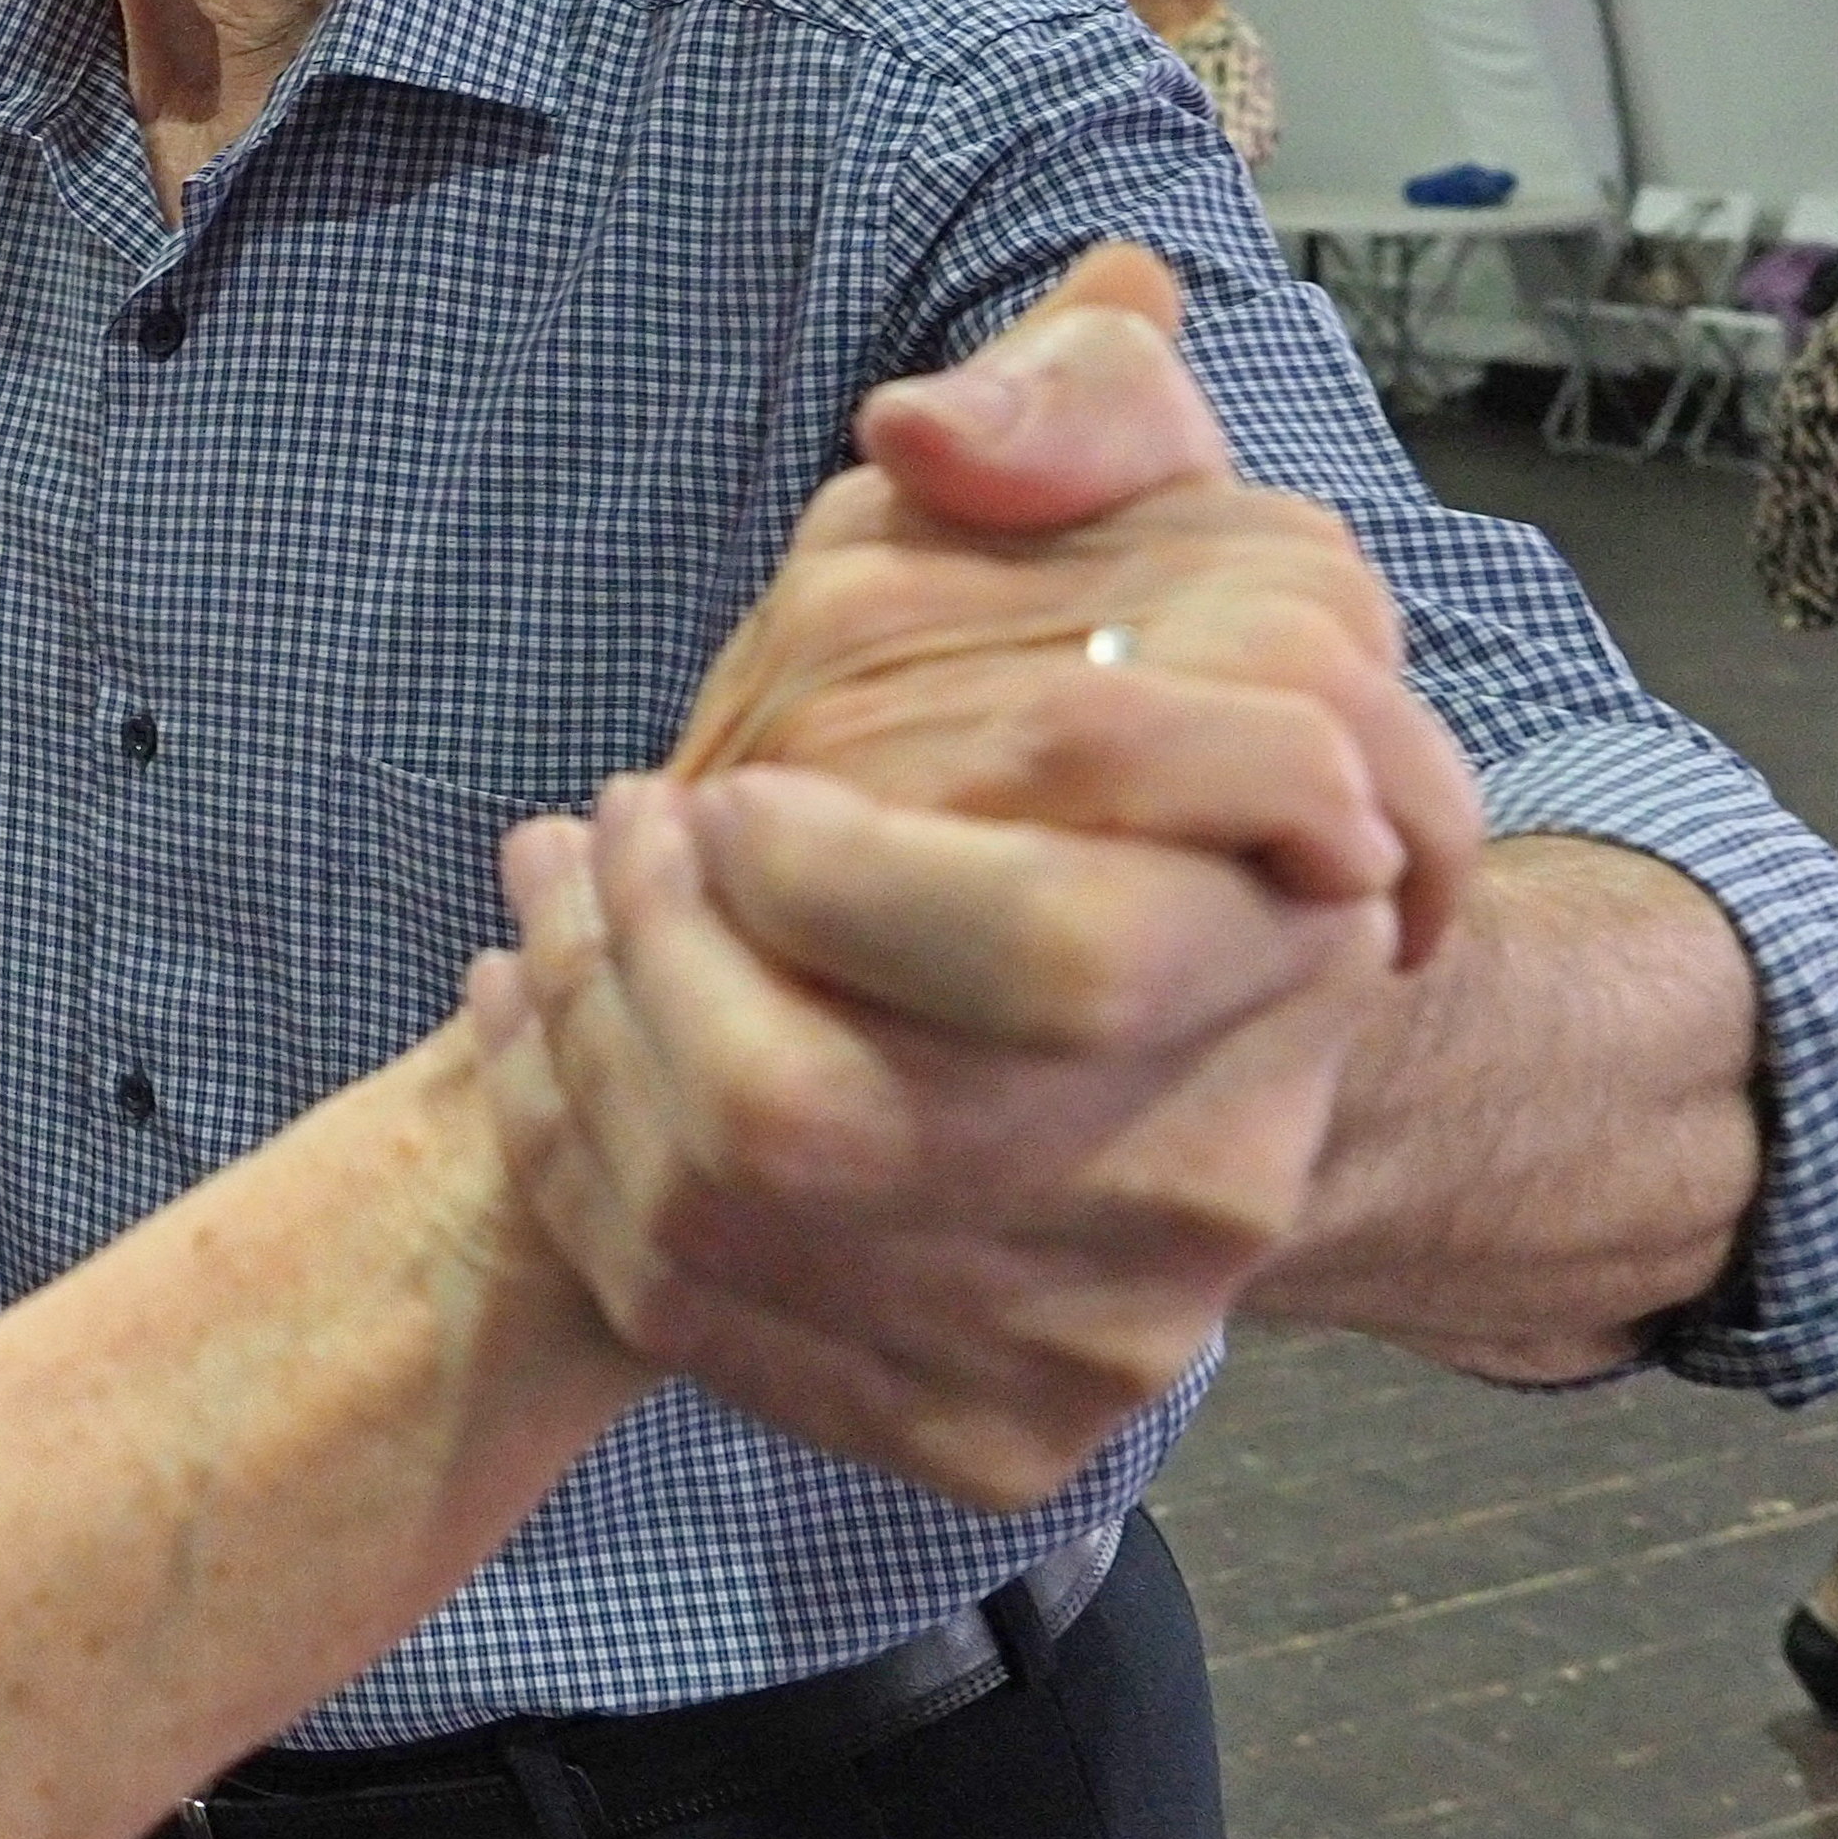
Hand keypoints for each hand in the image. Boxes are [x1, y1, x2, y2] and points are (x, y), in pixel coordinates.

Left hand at [470, 245, 1481, 1506]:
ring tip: (556, 889)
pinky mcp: (986, 1428)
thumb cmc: (1147, 705)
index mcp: (1287, 939)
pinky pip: (701, 1319)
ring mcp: (1097, 1327)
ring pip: (723, 1215)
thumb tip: (926, 438)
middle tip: (613, 826)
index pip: (1059, 956)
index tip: (729, 789)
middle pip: (814, 1122)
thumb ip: (1072, 411)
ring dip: (575, 1031)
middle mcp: (1210, 1173)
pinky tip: (550, 1020)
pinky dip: (570, 1153)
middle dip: (642, 960)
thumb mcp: (1153, 500)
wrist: (1198, 988)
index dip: (840, 873)